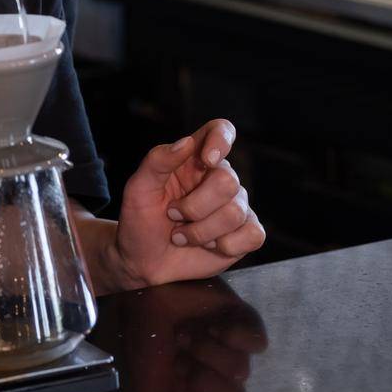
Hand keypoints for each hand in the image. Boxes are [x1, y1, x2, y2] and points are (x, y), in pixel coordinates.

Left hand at [106, 118, 265, 288]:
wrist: (143, 260)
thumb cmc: (141, 219)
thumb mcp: (138, 187)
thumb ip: (158, 160)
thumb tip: (186, 142)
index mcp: (195, 158)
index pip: (220, 131)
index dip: (221, 140)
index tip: (207, 160)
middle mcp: (219, 177)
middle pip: (228, 181)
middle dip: (194, 207)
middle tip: (173, 215)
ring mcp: (236, 205)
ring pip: (235, 213)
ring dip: (201, 232)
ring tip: (182, 235)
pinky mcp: (246, 233)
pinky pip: (253, 235)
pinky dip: (225, 245)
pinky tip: (208, 246)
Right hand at [120, 281, 268, 391]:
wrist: (145, 298)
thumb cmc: (147, 344)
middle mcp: (222, 380)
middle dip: (207, 387)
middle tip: (181, 367)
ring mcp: (235, 352)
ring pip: (241, 370)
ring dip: (208, 353)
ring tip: (184, 336)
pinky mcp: (244, 323)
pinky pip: (257, 343)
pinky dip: (234, 337)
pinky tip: (213, 328)